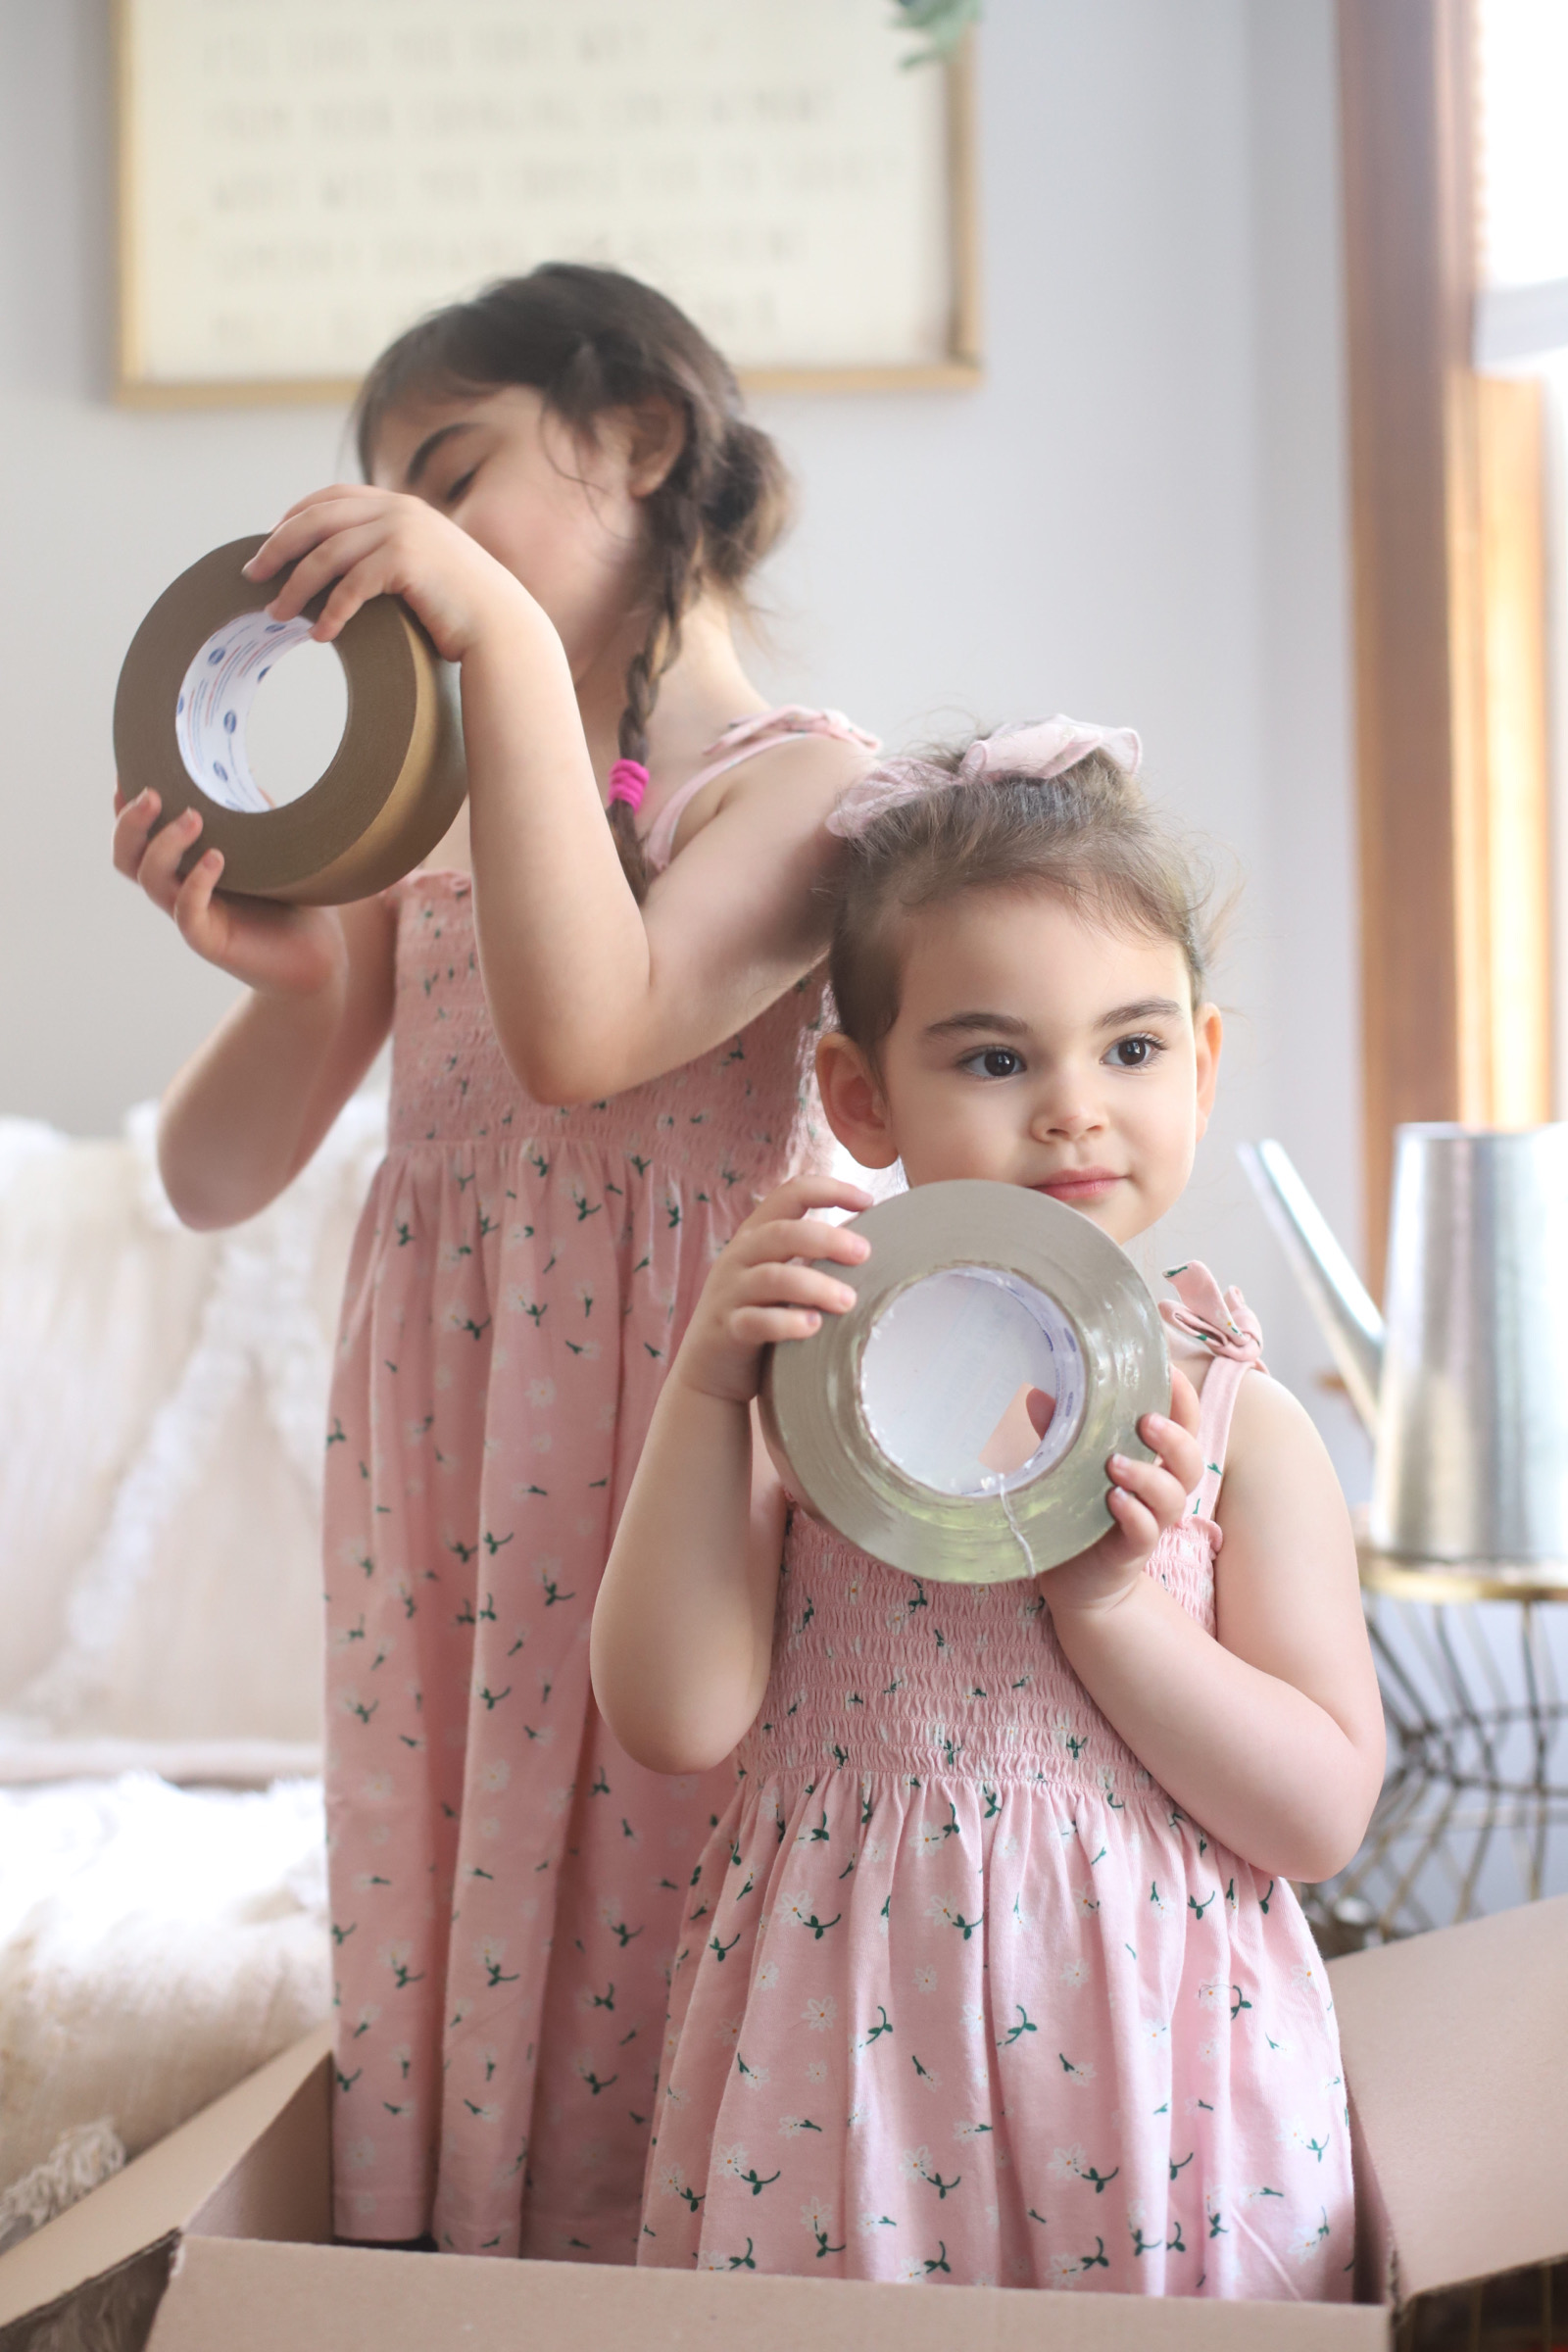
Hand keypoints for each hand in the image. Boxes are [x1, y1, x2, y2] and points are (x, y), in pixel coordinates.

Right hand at [112, 783, 347, 998]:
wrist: (318, 958)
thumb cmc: (292, 902)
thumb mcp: (271, 850)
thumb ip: (253, 817)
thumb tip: (248, 774)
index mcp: (184, 866)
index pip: (138, 837)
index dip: (124, 810)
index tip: (129, 776)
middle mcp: (179, 890)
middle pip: (127, 857)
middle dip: (130, 824)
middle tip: (152, 795)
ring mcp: (192, 916)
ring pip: (150, 880)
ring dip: (165, 844)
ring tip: (194, 817)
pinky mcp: (210, 941)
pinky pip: (187, 914)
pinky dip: (196, 884)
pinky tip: (217, 859)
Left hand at [241, 484, 531, 661]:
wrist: (501, 627)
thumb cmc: (460, 610)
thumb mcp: (422, 569)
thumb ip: (387, 555)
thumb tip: (341, 570)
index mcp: (399, 505)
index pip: (331, 497)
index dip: (294, 517)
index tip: (269, 543)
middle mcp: (398, 509)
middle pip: (316, 520)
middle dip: (278, 547)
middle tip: (252, 575)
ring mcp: (402, 531)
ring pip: (326, 555)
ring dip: (296, 587)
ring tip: (277, 614)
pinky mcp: (405, 560)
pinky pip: (350, 586)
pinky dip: (331, 613)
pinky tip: (319, 636)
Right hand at [675, 1173, 873, 1406]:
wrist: (710, 1370)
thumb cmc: (760, 1315)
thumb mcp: (778, 1275)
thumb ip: (808, 1256)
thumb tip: (872, 1246)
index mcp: (756, 1234)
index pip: (791, 1193)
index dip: (830, 1189)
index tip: (868, 1201)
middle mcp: (739, 1256)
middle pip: (783, 1233)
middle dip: (828, 1240)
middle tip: (865, 1255)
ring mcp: (730, 1293)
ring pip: (773, 1278)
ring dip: (815, 1285)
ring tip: (848, 1301)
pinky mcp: (728, 1330)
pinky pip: (756, 1321)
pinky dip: (787, 1323)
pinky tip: (813, 1327)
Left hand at [1042, 1365, 1203, 1614]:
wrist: (1075, 1581)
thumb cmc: (1076, 1512)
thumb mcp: (1065, 1466)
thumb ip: (1059, 1433)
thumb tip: (1038, 1394)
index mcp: (1151, 1460)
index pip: (1183, 1424)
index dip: (1185, 1399)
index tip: (1172, 1371)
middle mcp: (1159, 1489)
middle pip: (1191, 1459)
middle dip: (1176, 1437)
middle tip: (1146, 1421)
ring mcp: (1150, 1520)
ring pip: (1173, 1496)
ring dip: (1150, 1476)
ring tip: (1116, 1464)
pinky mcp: (1133, 1550)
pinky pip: (1147, 1532)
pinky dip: (1135, 1515)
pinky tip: (1114, 1501)